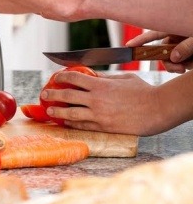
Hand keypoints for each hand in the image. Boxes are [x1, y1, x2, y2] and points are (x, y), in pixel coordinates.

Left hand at [40, 71, 167, 135]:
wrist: (159, 109)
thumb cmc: (144, 92)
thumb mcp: (124, 79)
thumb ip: (106, 78)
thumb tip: (93, 76)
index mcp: (100, 85)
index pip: (74, 78)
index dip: (62, 77)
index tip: (55, 77)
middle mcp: (96, 100)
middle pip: (67, 96)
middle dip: (52, 94)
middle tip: (44, 94)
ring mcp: (98, 115)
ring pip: (71, 114)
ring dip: (57, 113)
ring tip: (49, 112)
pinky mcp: (103, 127)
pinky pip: (83, 126)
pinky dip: (72, 124)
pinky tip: (66, 123)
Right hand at [126, 31, 192, 72]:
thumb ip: (185, 47)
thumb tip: (173, 58)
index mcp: (174, 29)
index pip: (153, 35)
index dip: (139, 40)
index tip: (128, 46)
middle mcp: (175, 37)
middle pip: (161, 52)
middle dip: (169, 63)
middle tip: (179, 69)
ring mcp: (180, 45)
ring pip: (171, 60)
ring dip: (180, 65)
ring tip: (192, 64)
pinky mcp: (186, 53)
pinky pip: (182, 62)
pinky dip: (188, 64)